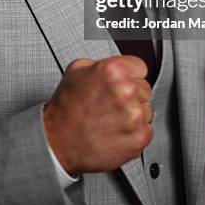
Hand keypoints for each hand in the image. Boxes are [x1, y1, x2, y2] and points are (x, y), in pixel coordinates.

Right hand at [43, 55, 152, 175]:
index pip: (140, 67)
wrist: (57, 142)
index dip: (129, 75)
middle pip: (144, 87)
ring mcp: (134, 116)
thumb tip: (116, 64)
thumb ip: (102, 63)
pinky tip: (116, 131)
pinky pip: (147, 129)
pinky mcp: (138, 137)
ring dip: (133, 113)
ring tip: (111, 118)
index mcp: (113, 70)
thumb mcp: (77, 70)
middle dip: (131, 94)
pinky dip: (134, 132)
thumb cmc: (65, 109)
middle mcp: (126, 91)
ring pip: (146, 109)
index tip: (121, 83)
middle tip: (111, 103)